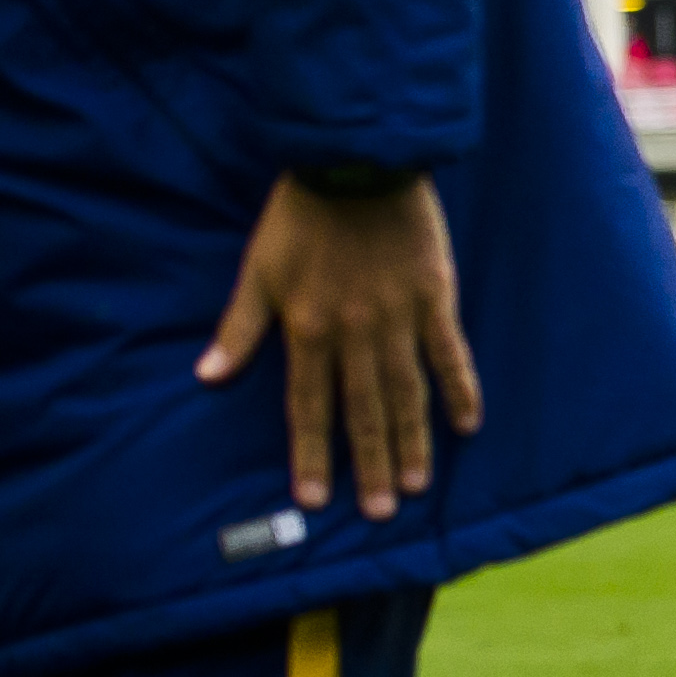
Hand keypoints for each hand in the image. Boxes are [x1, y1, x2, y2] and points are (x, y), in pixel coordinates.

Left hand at [196, 174, 484, 518]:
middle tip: (382, 510)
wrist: (357, 165)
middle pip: (364, 410)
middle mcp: (354, 334)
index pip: (309, 406)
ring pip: (406, 392)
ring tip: (418, 482)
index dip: (312, 454)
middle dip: (371, 464)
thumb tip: (207, 375)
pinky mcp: (434, 298)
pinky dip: (460, 389)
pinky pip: (449, 353)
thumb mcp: (258, 269)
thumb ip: (239, 327)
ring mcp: (399, 319)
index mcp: (307, 329)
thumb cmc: (300, 215)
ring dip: (412, 440)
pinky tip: (468, 422)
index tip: (315, 499)